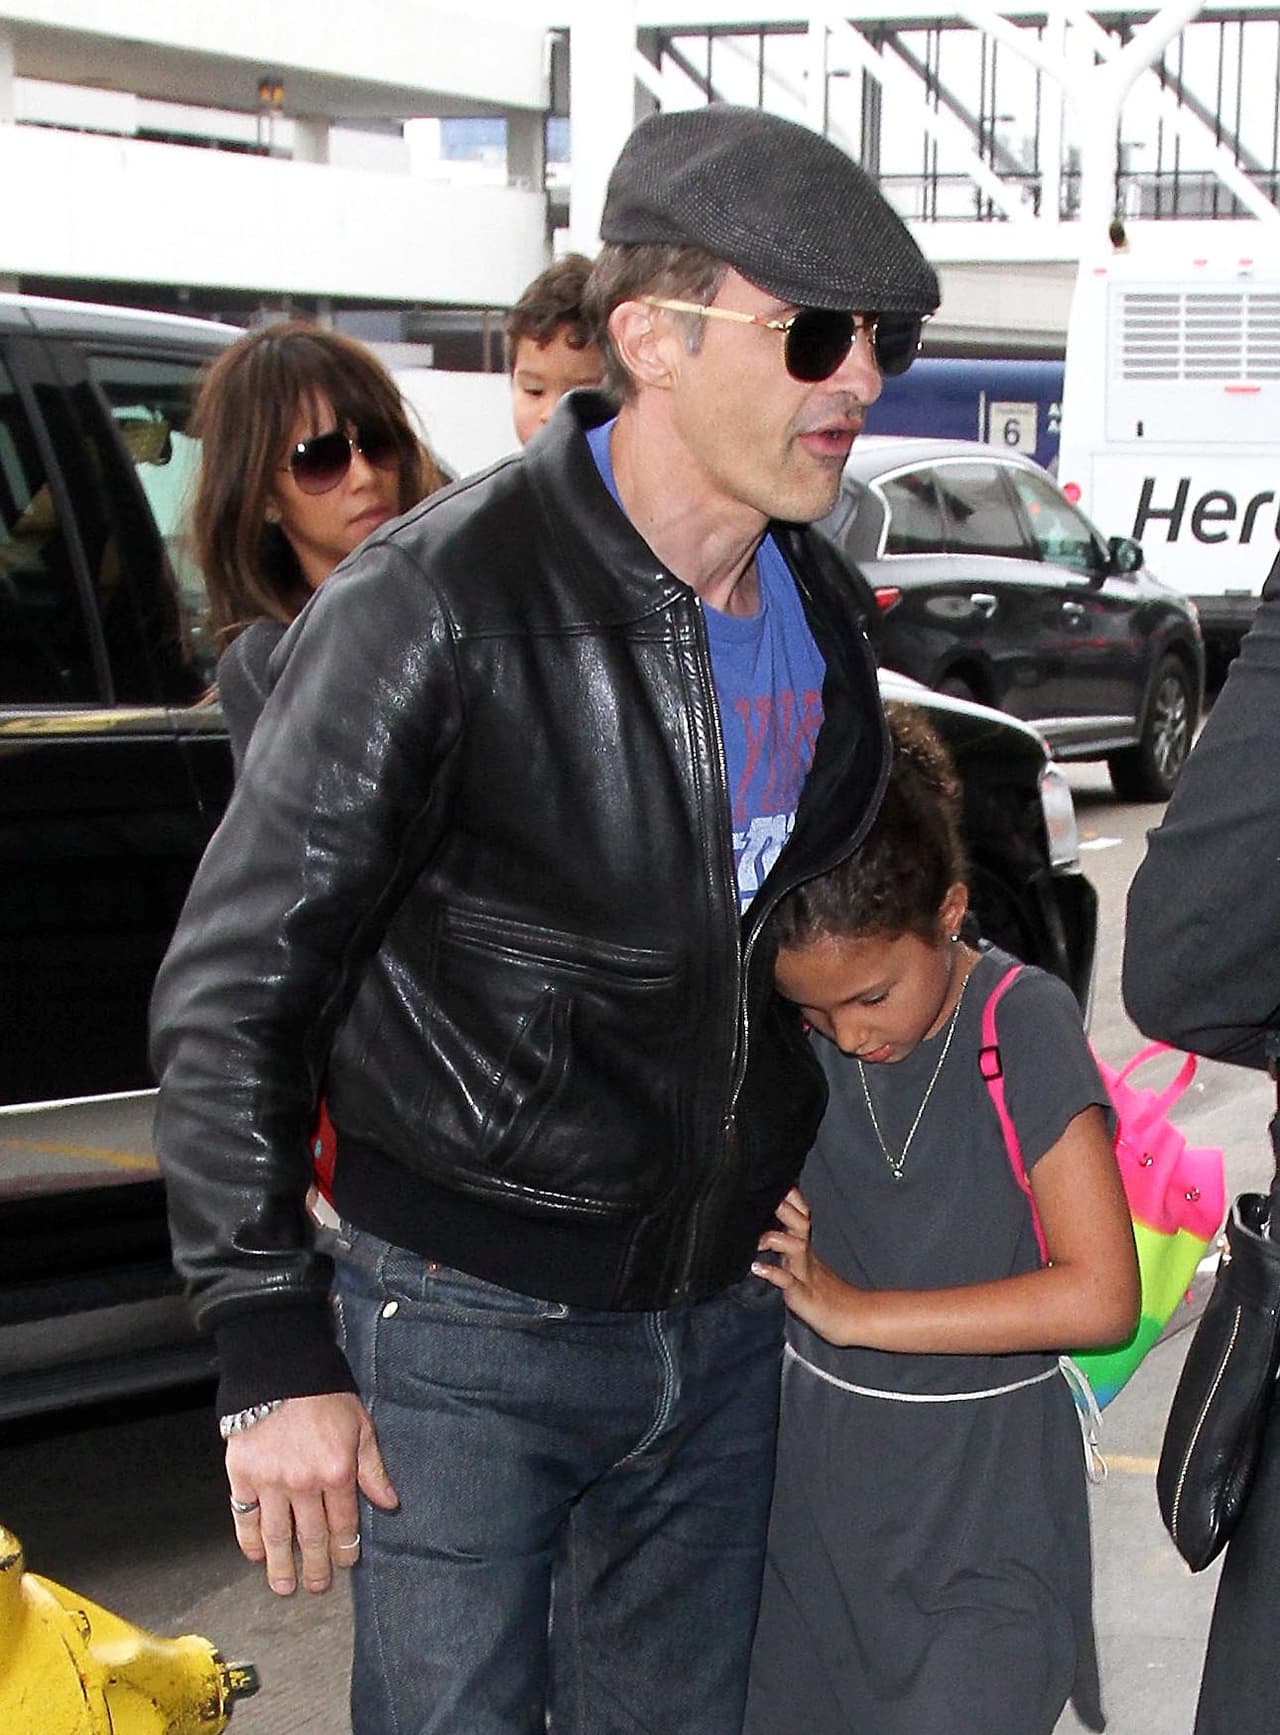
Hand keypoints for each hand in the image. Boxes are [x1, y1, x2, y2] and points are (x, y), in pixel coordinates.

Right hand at [225, 1392, 398, 1595]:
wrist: (280, 1371)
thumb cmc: (324, 1396)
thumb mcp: (361, 1426)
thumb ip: (373, 1469)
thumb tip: (389, 1504)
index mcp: (337, 1472)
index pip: (343, 1522)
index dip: (345, 1547)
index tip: (346, 1562)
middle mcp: (304, 1484)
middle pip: (310, 1537)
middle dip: (316, 1566)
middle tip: (317, 1587)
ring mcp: (271, 1482)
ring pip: (277, 1535)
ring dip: (281, 1566)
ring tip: (285, 1588)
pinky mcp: (243, 1476)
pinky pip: (245, 1517)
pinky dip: (249, 1540)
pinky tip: (256, 1555)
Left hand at [753, 1188, 859, 1345]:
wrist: (850, 1318)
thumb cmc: (824, 1290)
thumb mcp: (803, 1262)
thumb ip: (789, 1242)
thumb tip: (768, 1225)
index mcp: (804, 1244)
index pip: (799, 1212)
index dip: (788, 1196)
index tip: (770, 1179)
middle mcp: (805, 1254)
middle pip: (799, 1222)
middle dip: (783, 1207)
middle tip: (761, 1195)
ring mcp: (805, 1272)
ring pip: (796, 1247)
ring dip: (776, 1239)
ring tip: (757, 1240)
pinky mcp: (802, 1294)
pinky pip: (788, 1281)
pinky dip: (773, 1273)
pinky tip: (757, 1268)